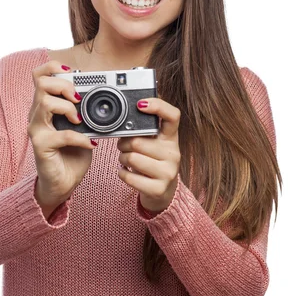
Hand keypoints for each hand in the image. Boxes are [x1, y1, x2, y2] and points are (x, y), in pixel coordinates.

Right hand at [27, 60, 97, 212]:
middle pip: (41, 83)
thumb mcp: (82, 126)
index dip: (54, 67)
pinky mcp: (41, 146)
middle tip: (78, 99)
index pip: (40, 75)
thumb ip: (86, 110)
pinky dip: (80, 138)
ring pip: (45, 104)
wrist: (63, 181)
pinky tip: (90, 143)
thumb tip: (107, 96)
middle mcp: (37, 114)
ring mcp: (37, 129)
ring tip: (80, 120)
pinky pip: (60, 135)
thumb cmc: (71, 152)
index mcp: (46, 105)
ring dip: (68, 108)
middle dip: (64, 86)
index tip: (73, 73)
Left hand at [116, 98, 180, 213]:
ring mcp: (168, 172)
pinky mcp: (158, 189)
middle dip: (124, 144)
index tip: (140, 104)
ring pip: (132, 158)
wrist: (162, 191)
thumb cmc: (153, 161)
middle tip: (124, 147)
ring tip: (127, 160)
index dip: (158, 106)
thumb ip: (144, 129)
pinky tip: (127, 172)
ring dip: (122, 158)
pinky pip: (129, 177)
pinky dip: (122, 173)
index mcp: (171, 137)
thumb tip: (125, 114)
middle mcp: (173, 153)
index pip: (173, 116)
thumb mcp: (154, 143)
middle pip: (138, 141)